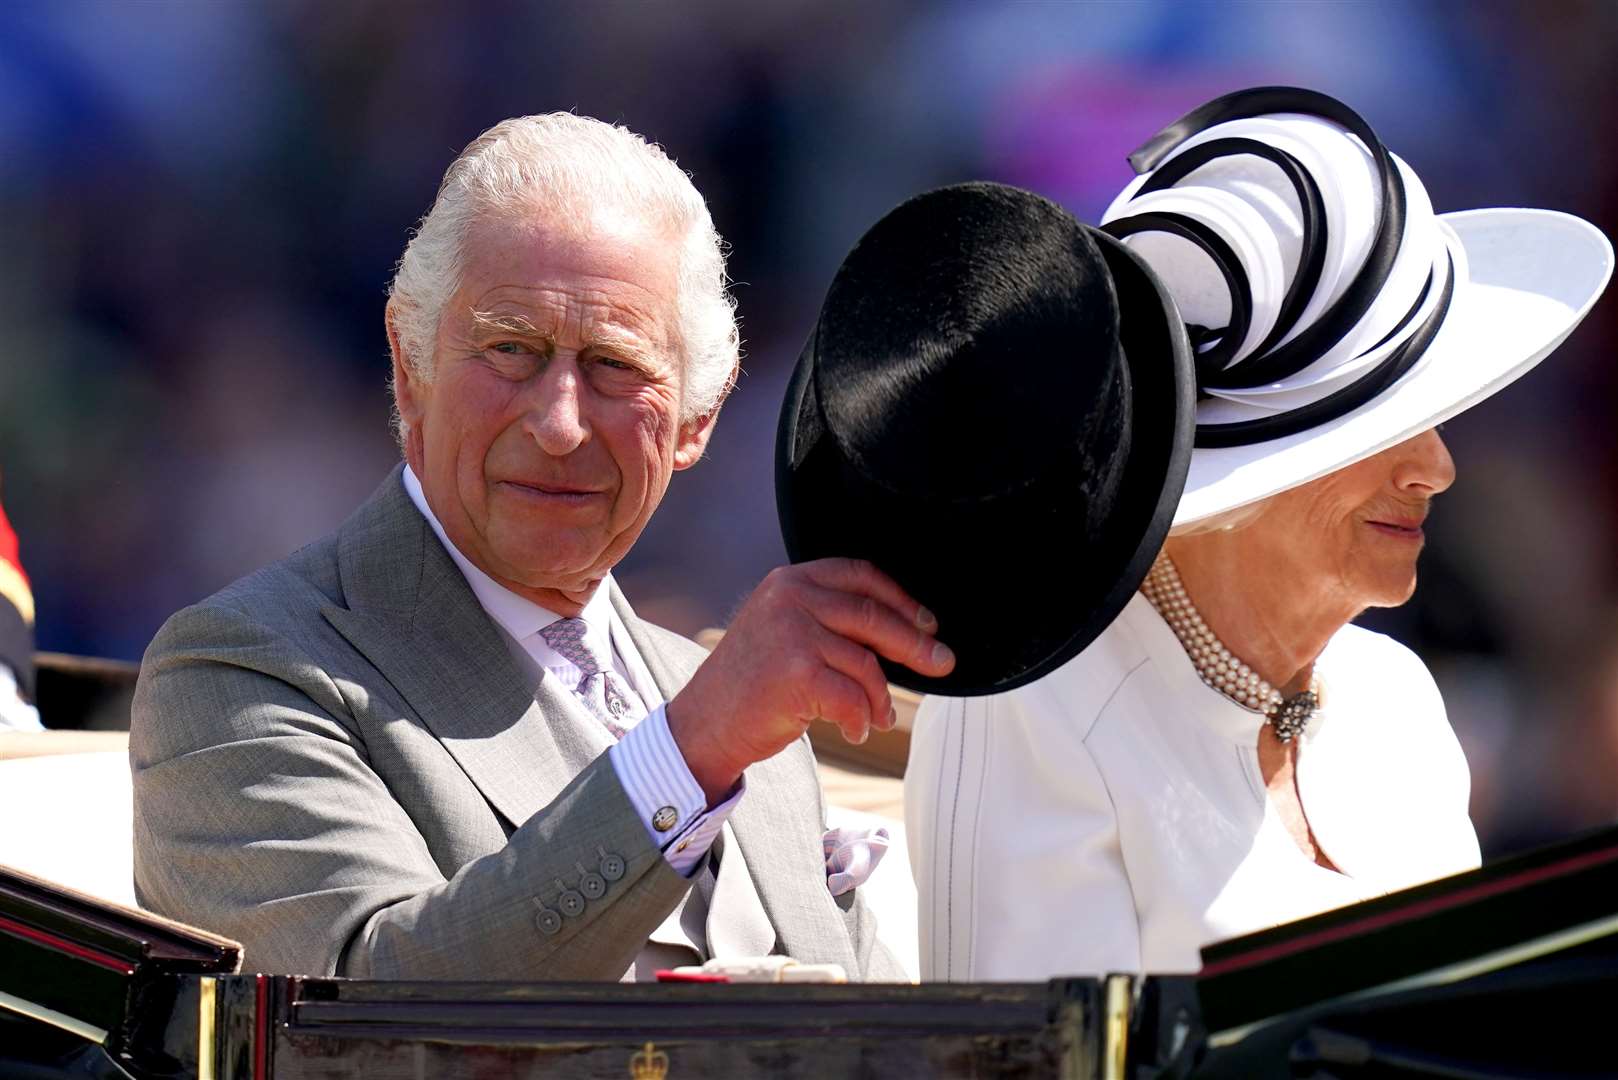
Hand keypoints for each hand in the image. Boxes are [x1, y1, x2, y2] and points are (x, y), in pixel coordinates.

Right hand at [666, 559, 953, 802]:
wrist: (705, 723)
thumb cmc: (751, 682)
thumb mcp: (784, 629)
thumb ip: (829, 618)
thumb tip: (906, 630)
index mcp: (791, 580)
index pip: (861, 576)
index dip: (902, 599)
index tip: (928, 623)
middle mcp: (790, 598)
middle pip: (873, 617)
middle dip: (914, 644)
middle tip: (941, 664)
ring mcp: (792, 632)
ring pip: (866, 664)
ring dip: (880, 698)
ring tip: (880, 716)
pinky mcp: (796, 672)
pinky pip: (852, 697)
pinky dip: (860, 719)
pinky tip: (855, 730)